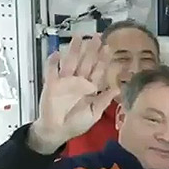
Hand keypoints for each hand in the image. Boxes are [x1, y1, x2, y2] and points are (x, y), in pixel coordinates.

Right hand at [31, 35, 118, 152]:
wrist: (57, 131)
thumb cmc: (77, 123)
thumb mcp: (94, 113)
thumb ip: (104, 100)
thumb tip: (117, 88)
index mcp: (91, 88)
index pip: (98, 70)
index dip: (103, 59)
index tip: (108, 48)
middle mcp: (79, 81)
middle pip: (86, 62)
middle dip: (91, 50)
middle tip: (97, 36)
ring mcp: (65, 82)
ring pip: (71, 62)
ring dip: (74, 50)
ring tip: (78, 37)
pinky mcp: (51, 85)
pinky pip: (51, 71)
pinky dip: (53, 63)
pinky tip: (56, 54)